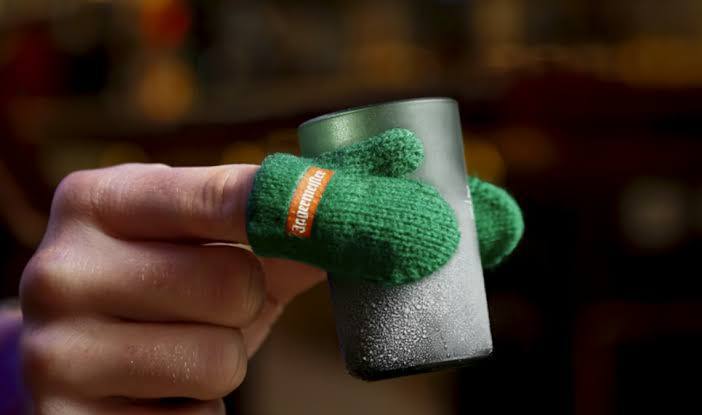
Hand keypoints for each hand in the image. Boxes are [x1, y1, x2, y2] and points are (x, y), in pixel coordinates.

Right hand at [20, 163, 324, 413]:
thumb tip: (349, 216)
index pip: (223, 197)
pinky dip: (197, 409)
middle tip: (204, 307)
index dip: (291, 213)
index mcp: (95, 201)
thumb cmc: (160, 288)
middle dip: (243, 303)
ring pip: (221, 360)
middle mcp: (61, 270)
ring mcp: (55, 352)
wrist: (81, 358)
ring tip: (175, 351)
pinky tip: (157, 392)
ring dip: (221, 361)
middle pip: (233, 283)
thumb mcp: (203, 245)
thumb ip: (268, 229)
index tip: (336, 221)